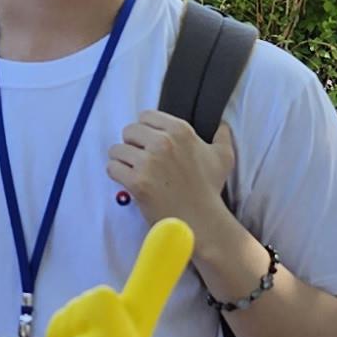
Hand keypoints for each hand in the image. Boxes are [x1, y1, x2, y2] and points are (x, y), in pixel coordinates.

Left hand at [106, 108, 235, 242]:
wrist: (200, 220)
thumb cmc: (209, 190)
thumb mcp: (223, 158)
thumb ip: (222, 137)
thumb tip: (223, 125)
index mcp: (181, 131)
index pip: (146, 116)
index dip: (144, 129)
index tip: (147, 142)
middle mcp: (163, 142)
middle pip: (129, 130)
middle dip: (131, 144)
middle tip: (139, 158)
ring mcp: (149, 162)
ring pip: (117, 149)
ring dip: (121, 160)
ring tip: (131, 171)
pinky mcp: (137, 181)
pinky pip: (112, 168)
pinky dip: (116, 174)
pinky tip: (127, 181)